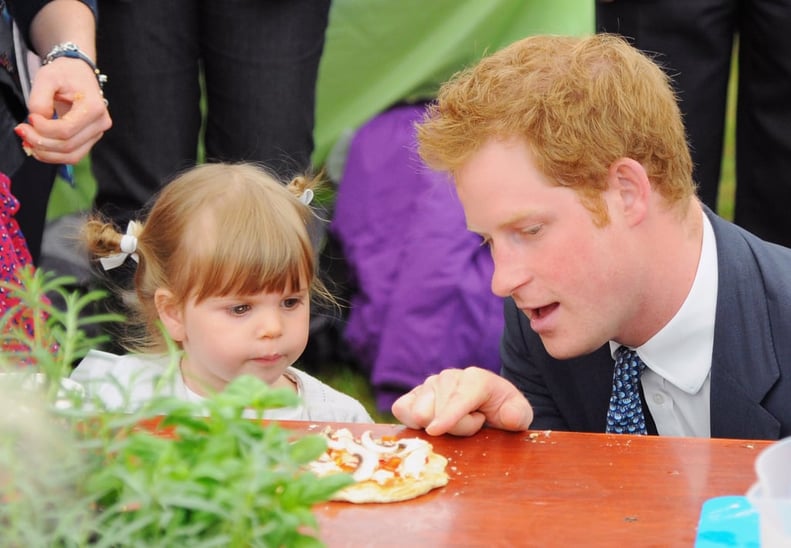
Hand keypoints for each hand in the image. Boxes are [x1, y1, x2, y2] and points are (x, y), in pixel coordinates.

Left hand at [14, 56, 111, 164]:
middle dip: (40, 141)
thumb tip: (38, 120)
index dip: (43, 129)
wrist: (78, 74)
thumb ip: (39, 98)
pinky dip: (53, 156)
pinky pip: (72, 156)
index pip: (66, 129)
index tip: (30, 117)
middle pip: (68, 145)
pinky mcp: (90, 140)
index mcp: (94, 107)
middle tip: (22, 130)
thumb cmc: (65, 74)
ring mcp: (97, 134)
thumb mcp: (47, 77)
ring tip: (28, 140)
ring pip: (71, 155)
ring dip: (46, 153)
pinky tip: (38, 147)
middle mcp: (100, 123)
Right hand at [391, 367, 533, 435]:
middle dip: (454, 428)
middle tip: (473, 426)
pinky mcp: (413, 395)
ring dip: (434, 426)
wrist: (488, 405)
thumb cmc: (502, 410)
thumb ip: (518, 415)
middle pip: (437, 410)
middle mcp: (449, 377)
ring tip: (454, 423)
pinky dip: (411, 421)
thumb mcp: (519, 414)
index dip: (447, 415)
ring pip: (418, 412)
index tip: (434, 430)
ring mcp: (429, 384)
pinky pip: (401, 409)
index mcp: (476, 379)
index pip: (459, 398)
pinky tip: (430, 424)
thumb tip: (506, 416)